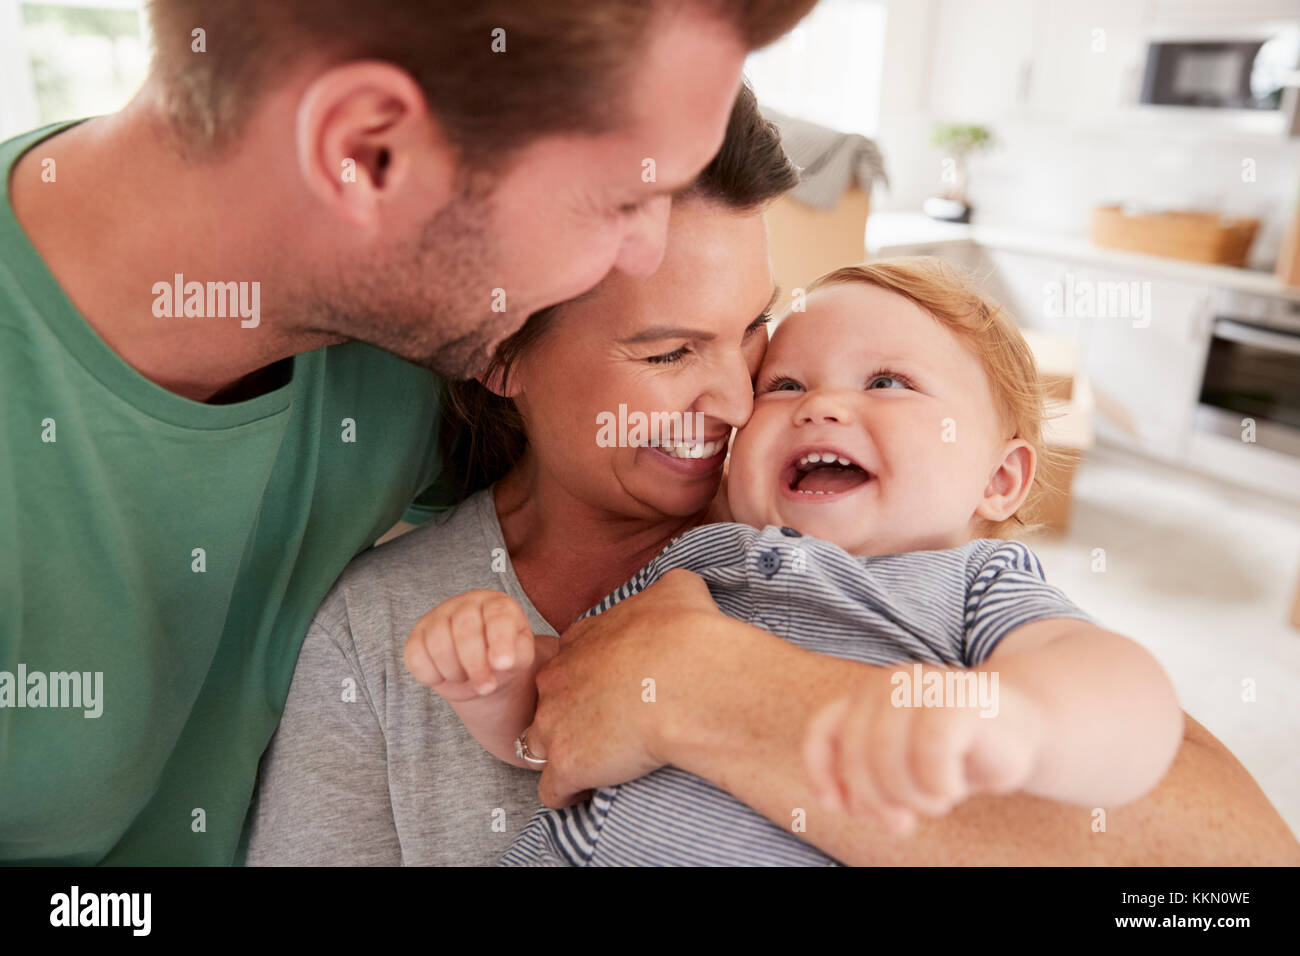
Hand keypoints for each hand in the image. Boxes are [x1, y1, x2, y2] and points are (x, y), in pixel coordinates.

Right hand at [403, 590, 546, 701]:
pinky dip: (431, 674)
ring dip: (453, 671)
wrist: (482, 670)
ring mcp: (438, 617)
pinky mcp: (417, 636)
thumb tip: (500, 663)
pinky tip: (445, 676)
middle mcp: (466, 604)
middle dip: (475, 664)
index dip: (500, 641)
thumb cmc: (504, 659)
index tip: (504, 665)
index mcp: (497, 604)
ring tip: (466, 678)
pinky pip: (416, 657)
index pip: (498, 617)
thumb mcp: (520, 657)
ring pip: (438, 643)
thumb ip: (516, 656)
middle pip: (464, 630)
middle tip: (486, 687)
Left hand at [525, 569, 725, 807]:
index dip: (588, 678)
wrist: (688, 681)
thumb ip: (666, 592)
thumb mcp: (677, 591)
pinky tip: (587, 794)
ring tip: (593, 766)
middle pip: (549, 701)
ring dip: (561, 754)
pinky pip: (551, 790)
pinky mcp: (566, 765)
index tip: (611, 691)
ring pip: (538, 745)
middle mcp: (558, 680)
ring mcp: (556, 724)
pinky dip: (566, 794)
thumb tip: (677, 591)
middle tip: (608, 728)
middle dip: (570, 715)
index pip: (570, 659)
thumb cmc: (686, 636)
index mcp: (581, 642)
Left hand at [802, 668, 1045, 833]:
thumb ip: (865, 774)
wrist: (1023, 731)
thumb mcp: (901, 764)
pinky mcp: (960, 700)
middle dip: (874, 799)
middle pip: (857, 753)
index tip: (836, 807)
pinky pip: (930, 749)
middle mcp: (891, 682)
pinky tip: (952, 789)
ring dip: (908, 795)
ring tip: (935, 802)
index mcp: (869, 694)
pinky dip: (937, 783)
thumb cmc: (955, 753)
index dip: (821, 771)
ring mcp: (925, 686)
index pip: (824, 730)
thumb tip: (841, 802)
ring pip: (885, 752)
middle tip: (901, 823)